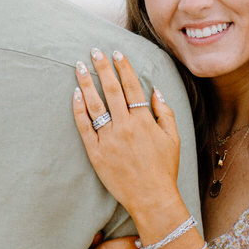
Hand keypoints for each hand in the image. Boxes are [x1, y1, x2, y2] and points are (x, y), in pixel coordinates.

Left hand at [72, 48, 180, 221]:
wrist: (152, 198)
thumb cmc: (164, 169)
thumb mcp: (173, 138)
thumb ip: (165, 112)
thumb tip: (155, 90)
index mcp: (144, 121)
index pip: (132, 87)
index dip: (123, 68)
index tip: (116, 53)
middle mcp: (125, 126)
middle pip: (111, 90)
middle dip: (103, 68)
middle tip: (94, 51)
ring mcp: (109, 139)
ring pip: (95, 105)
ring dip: (87, 83)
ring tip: (80, 66)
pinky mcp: (96, 153)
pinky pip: (85, 127)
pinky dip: (79, 110)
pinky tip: (75, 95)